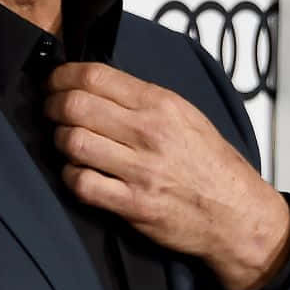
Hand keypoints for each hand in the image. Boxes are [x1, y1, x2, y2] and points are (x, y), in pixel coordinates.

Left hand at [45, 62, 289, 289]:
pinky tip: (78, 173)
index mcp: (161, 104)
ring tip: (66, 143)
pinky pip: (82, 184)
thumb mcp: (185, 115)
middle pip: (76, 106)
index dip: (62, 76)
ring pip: (73, 143)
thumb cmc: (211, 164)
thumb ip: (142, 99)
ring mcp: (140, 170)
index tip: (54, 82)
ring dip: (60, 141)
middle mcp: (149, 133)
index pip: (95, 76)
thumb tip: (95, 85)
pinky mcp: (134, 205)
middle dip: (52, 106)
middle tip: (51, 111)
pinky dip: (71, 176)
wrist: (238, 214)